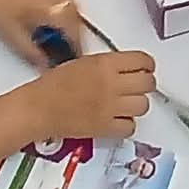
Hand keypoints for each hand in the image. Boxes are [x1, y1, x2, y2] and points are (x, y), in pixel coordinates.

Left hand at [0, 0, 80, 65]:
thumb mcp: (15, 37)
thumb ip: (35, 55)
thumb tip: (46, 66)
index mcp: (55, 8)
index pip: (75, 33)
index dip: (75, 49)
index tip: (71, 60)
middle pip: (75, 20)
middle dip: (71, 37)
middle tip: (61, 52)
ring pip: (69, 9)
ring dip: (66, 24)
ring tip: (52, 38)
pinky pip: (61, 0)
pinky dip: (59, 13)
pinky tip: (46, 22)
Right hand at [21, 50, 157, 140]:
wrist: (40, 108)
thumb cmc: (53, 84)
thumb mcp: (82, 62)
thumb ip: (106, 65)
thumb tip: (123, 67)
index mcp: (105, 64)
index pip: (142, 60)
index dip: (147, 64)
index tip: (145, 67)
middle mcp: (112, 84)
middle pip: (148, 83)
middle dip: (146, 83)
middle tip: (139, 86)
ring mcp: (111, 107)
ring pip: (143, 105)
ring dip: (138, 104)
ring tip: (128, 103)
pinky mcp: (106, 128)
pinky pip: (131, 127)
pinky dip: (127, 124)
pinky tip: (119, 119)